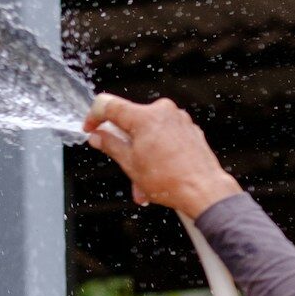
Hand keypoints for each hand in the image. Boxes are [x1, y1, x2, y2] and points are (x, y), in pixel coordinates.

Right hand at [83, 94, 242, 219]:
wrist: (204, 191)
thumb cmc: (171, 181)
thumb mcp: (130, 164)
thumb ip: (110, 144)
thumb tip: (98, 136)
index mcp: (145, 117)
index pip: (108, 105)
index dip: (94, 117)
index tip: (90, 128)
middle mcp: (163, 112)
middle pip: (130, 121)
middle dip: (123, 145)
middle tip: (120, 164)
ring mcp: (179, 119)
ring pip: (147, 132)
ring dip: (139, 154)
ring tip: (141, 180)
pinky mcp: (189, 129)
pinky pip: (164, 136)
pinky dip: (156, 152)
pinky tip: (156, 173)